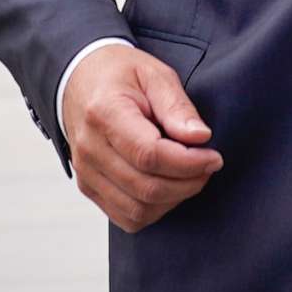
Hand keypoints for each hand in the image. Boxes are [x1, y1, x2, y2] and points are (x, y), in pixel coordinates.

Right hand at [63, 45, 222, 234]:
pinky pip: (127, 217)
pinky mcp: (88, 187)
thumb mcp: (154, 74)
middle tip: (208, 165)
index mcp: (104, 113)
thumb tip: (200, 137)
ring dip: (174, 199)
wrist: (79, 80)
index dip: (189, 163)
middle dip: (188, 183)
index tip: (213, 156)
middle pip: (146, 187)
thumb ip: (177, 106)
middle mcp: (90, 149)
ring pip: (138, 210)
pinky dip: (155, 210)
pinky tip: (169, 187)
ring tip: (190, 175)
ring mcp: (86, 172)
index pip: (149, 155)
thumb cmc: (120, 75)